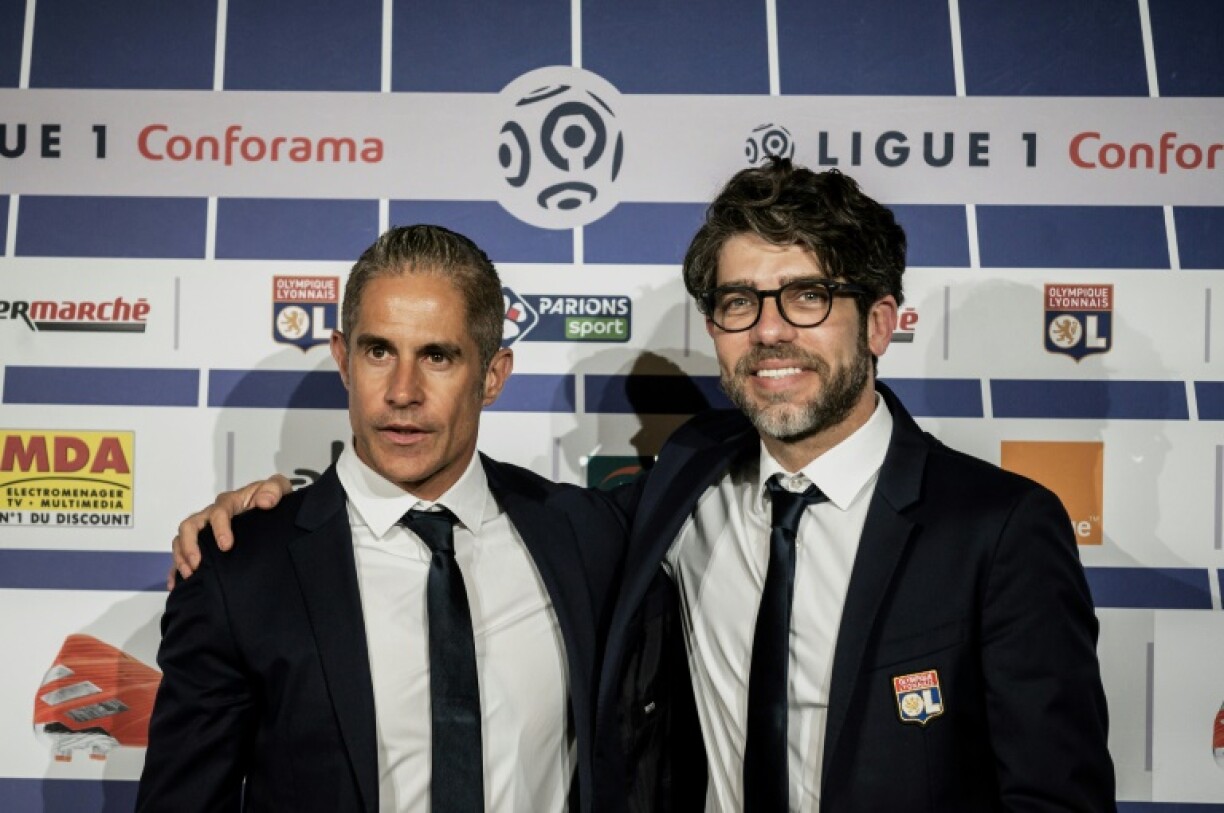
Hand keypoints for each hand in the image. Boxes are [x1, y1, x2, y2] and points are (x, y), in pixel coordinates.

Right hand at [167, 474, 293, 588]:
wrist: (271, 507)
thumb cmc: (270, 497)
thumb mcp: (278, 488)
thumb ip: (274, 490)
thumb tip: (265, 502)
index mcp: (229, 502)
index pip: (219, 512)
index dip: (220, 528)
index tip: (226, 545)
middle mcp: (211, 515)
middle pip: (190, 525)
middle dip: (190, 545)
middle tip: (197, 563)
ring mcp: (204, 529)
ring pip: (181, 539)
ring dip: (181, 556)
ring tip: (190, 574)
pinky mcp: (202, 543)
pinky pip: (182, 554)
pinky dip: (176, 568)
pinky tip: (177, 583)